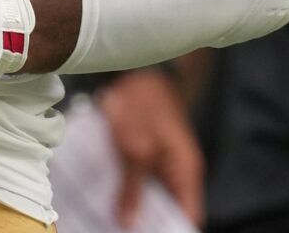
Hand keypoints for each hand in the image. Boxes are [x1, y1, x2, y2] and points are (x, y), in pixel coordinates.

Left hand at [99, 69, 203, 227]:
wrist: (135, 72)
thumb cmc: (143, 106)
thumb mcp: (136, 150)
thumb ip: (132, 189)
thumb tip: (127, 224)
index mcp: (185, 172)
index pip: (187, 216)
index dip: (171, 230)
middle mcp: (176, 171)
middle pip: (165, 210)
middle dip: (146, 224)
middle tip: (117, 230)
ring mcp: (159, 163)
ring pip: (148, 196)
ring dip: (130, 207)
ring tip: (105, 221)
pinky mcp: (142, 154)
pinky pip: (134, 180)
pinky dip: (121, 189)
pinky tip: (101, 199)